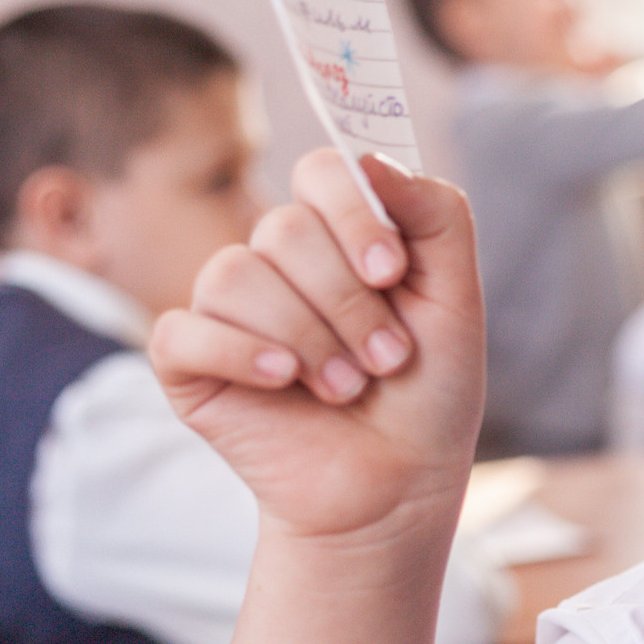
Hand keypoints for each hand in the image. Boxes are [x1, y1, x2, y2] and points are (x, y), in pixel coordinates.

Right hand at [150, 150, 484, 543]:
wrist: (399, 485)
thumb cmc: (428, 393)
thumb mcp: (457, 300)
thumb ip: (437, 217)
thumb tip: (370, 158)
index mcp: (334, 237)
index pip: (320, 171)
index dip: (353, 213)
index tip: (391, 273)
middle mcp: (274, 263)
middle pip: (284, 229)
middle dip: (347, 301)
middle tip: (387, 359)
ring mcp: (226, 310)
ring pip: (235, 275)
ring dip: (308, 337)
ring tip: (348, 387)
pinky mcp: (187, 363)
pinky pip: (186, 331)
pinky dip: (242, 354)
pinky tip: (287, 382)